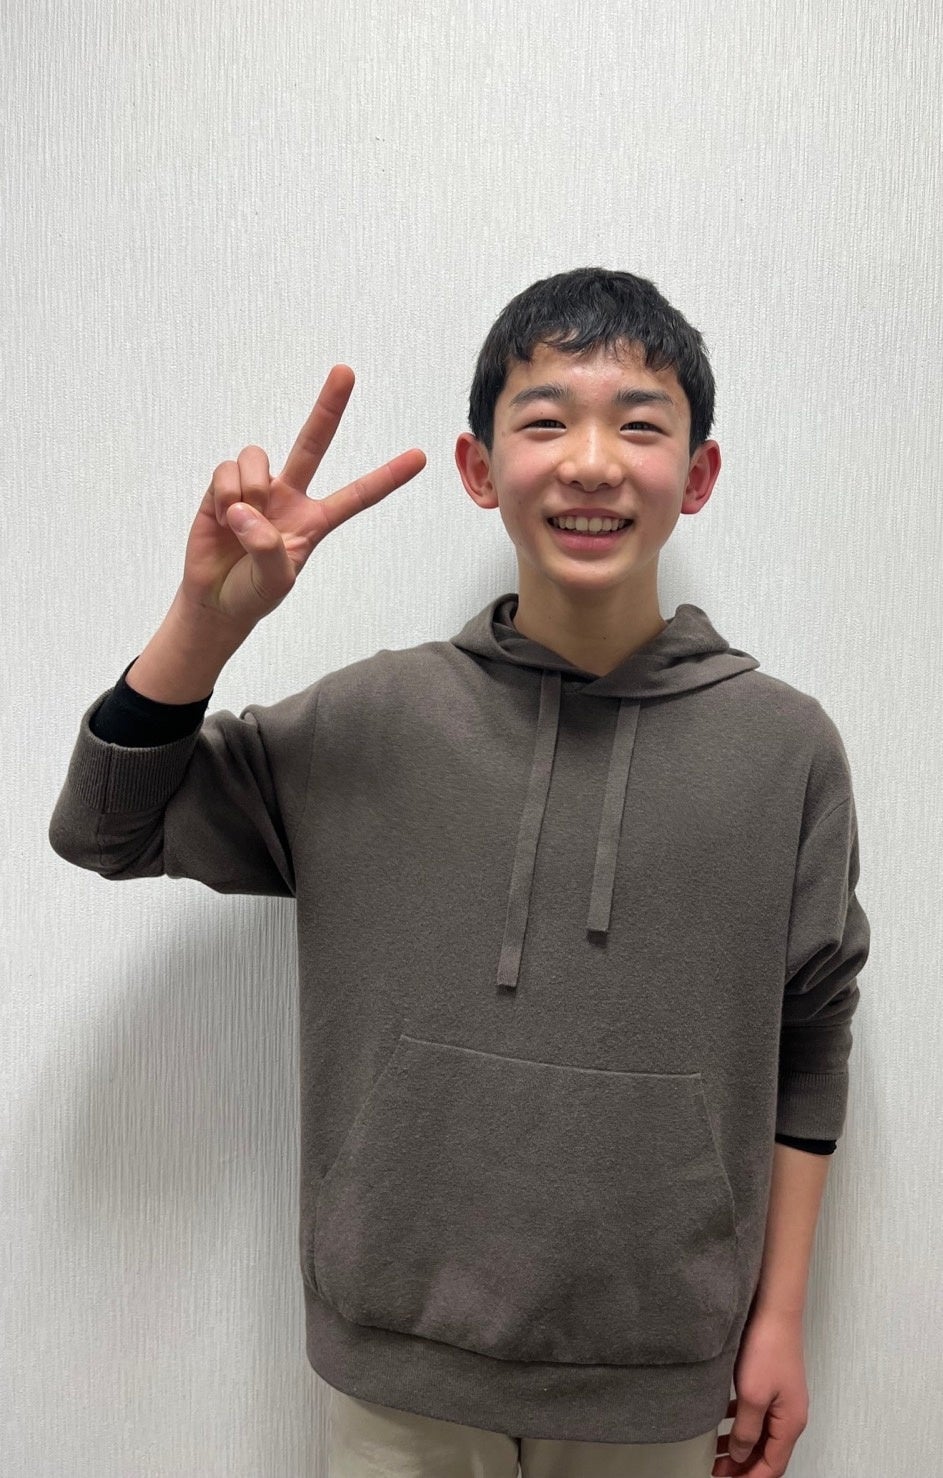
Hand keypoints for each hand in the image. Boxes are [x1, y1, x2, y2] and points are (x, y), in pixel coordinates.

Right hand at [179, 365, 425, 629]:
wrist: (215, 600)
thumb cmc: (254, 593)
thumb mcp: (275, 580)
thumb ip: (267, 547)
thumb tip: (244, 508)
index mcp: (316, 520)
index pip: (358, 495)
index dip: (387, 477)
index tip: (421, 456)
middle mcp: (290, 495)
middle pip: (313, 442)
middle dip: (328, 406)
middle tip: (346, 371)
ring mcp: (258, 488)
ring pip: (258, 457)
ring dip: (248, 488)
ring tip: (238, 521)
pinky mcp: (224, 486)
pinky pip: (228, 470)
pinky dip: (224, 494)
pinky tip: (221, 517)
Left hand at [712, 1310, 808, 1476]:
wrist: (774, 1308)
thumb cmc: (768, 1346)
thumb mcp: (753, 1395)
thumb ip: (746, 1430)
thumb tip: (741, 1455)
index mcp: (791, 1423)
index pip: (773, 1466)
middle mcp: (791, 1414)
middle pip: (769, 1453)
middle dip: (745, 1466)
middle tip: (720, 1471)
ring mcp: (783, 1399)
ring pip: (762, 1434)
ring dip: (742, 1447)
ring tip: (718, 1453)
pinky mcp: (774, 1384)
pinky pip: (759, 1414)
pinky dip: (743, 1424)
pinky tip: (725, 1422)